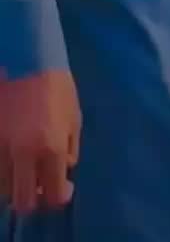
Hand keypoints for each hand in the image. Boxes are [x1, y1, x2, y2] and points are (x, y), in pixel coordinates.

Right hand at [0, 69, 80, 214]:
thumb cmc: (56, 84)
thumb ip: (70, 149)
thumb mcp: (74, 115)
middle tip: (40, 185)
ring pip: (3, 188)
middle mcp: (23, 153)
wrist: (26, 56)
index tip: (62, 189)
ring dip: (15, 184)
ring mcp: (0, 147)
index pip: (52, 194)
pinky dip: (2, 170)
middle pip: (22, 201)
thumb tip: (64, 171)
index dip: (59, 197)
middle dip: (33, 198)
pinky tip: (11, 158)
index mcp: (50, 147)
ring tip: (24, 167)